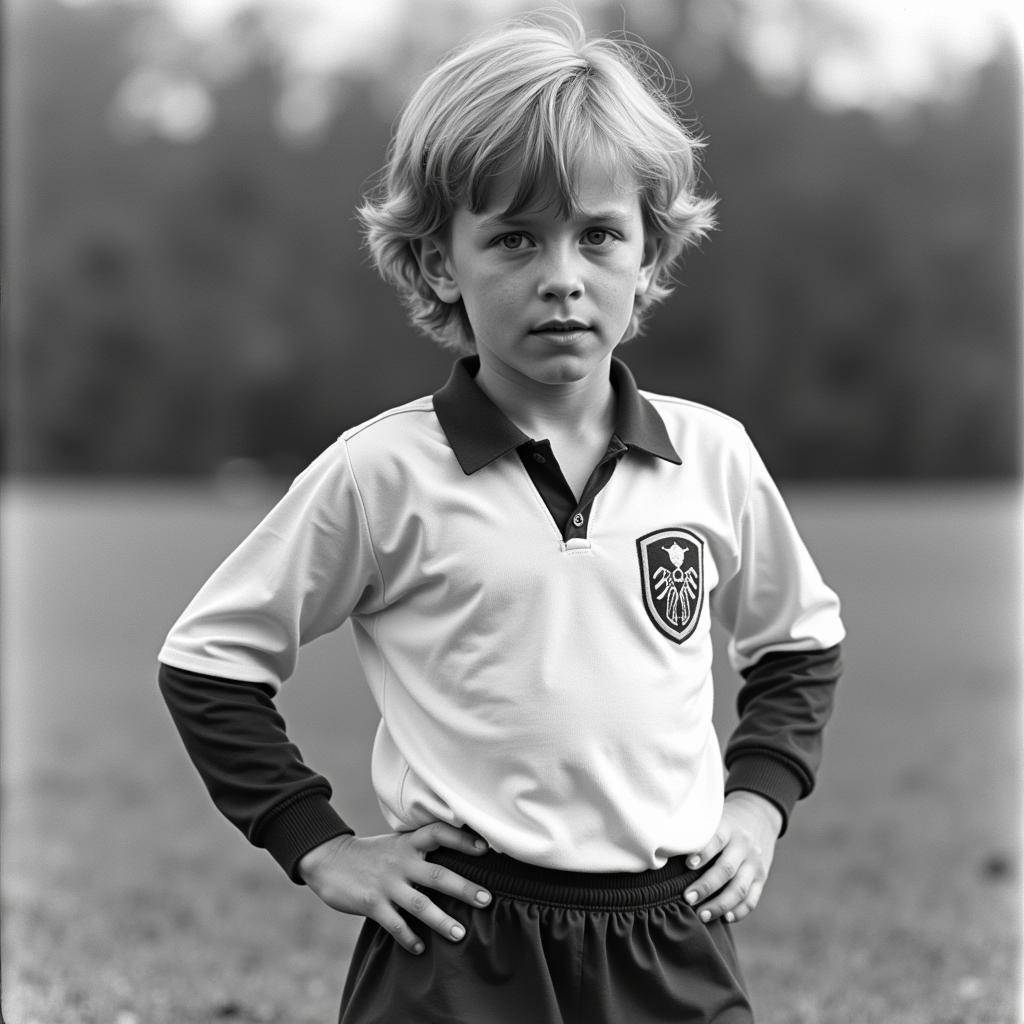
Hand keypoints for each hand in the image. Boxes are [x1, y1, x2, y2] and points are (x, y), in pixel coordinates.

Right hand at [297, 822, 492, 954]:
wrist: (329, 859)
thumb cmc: (371, 854)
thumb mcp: (397, 844)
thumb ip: (420, 851)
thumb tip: (456, 861)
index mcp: (408, 843)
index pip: (438, 834)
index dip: (461, 839)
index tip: (485, 847)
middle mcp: (400, 862)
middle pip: (437, 874)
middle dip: (463, 888)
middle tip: (486, 899)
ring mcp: (386, 884)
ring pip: (419, 904)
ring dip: (441, 920)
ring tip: (460, 934)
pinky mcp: (371, 903)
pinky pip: (394, 924)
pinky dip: (408, 937)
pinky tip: (419, 948)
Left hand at [683, 790, 782, 924]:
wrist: (758, 818)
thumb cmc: (722, 823)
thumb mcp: (712, 819)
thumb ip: (695, 832)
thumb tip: (662, 848)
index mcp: (728, 828)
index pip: (717, 839)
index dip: (703, 852)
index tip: (688, 865)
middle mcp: (743, 846)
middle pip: (727, 869)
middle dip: (706, 886)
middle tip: (687, 899)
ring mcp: (754, 863)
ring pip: (740, 888)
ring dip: (720, 905)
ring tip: (702, 915)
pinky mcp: (761, 878)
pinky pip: (752, 898)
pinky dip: (740, 911)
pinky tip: (726, 918)